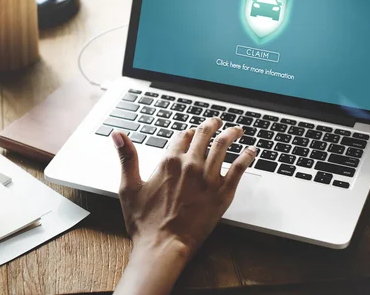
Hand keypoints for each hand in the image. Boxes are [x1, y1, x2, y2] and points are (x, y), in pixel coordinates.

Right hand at [112, 118, 256, 294]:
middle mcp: (190, 165)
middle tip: (216, 122)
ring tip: (237, 130)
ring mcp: (208, 179)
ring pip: (223, 146)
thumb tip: (118, 134)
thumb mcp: (129, 186)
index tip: (190, 132)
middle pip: (204, 136)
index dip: (186, 132)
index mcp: (169, 162)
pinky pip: (239, 169)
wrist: (163, 246)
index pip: (181, 136)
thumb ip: (127, 157)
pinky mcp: (222, 193)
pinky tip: (252, 151)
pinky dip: (247, 157)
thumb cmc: (144, 222)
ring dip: (231, 134)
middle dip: (211, 125)